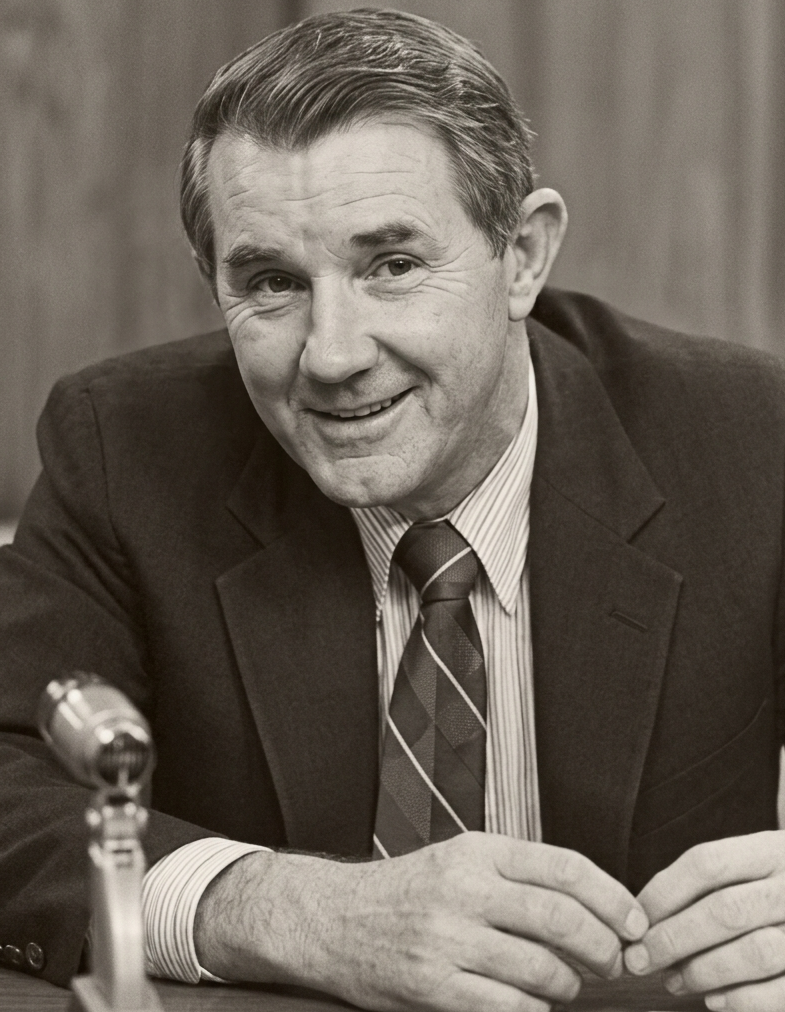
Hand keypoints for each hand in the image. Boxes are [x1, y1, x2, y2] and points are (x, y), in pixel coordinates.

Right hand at [194, 832, 647, 1011]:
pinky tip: (531, 1004)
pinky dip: (534, 1011)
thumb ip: (517, 875)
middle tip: (612, 961)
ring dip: (569, 984)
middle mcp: (464, 888)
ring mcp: (448, 939)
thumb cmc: (406, 891)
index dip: (613, 897)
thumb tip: (593, 906)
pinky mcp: (433, 986)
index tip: (634, 921)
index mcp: (477, 851)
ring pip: (542, 969)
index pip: (565, 867)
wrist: (333, 919)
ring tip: (567, 983)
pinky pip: (509, 1008)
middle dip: (603, 947)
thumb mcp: (458, 860)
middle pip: (562, 918)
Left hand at [624, 831, 784, 1010]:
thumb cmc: (771, 887)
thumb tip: (643, 919)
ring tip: (672, 980)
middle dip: (673, 938)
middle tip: (640, 959)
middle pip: (726, 910)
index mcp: (771, 851)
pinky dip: (741, 1000)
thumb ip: (706, 883)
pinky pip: (782, 993)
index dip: (663, 892)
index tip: (634, 919)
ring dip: (703, 971)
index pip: (707, 864)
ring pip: (755, 953)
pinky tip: (712, 1000)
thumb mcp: (751, 864)